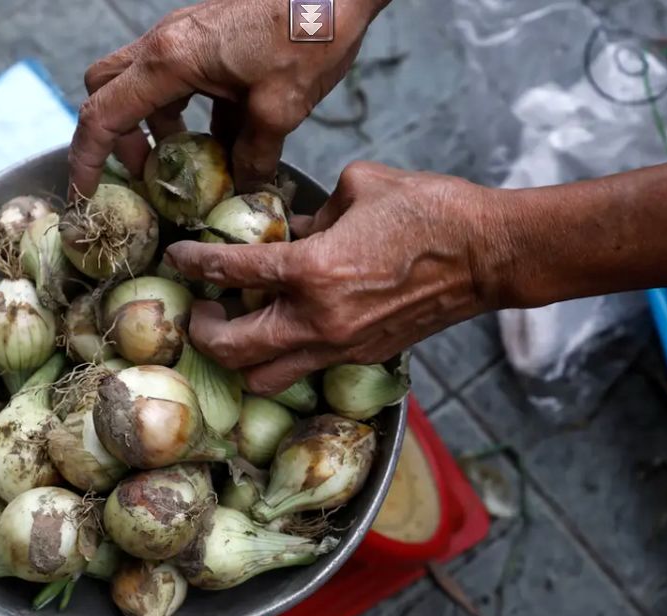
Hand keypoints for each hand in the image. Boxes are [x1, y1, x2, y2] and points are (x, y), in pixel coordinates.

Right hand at [68, 0, 385, 198]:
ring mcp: (186, 37)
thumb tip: (245, 188)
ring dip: (160, 127)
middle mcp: (165, 44)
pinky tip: (229, 139)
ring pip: (146, 86)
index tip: (84, 194)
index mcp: (169, 61)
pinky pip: (182, 79)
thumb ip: (254, 156)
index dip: (86, 160)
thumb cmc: (307, 36)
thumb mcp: (280, 109)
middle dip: (120, 139)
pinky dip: (192, 112)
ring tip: (194, 166)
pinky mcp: (209, 37)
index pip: (102, 116)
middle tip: (151, 175)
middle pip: (109, 92)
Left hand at [164, 162, 506, 393]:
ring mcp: (343, 347)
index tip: (178, 256)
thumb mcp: (358, 187)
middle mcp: (320, 320)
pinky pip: (306, 369)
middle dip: (203, 330)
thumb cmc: (430, 210)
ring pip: (266, 378)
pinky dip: (285, 356)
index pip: (230, 273)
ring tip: (238, 328)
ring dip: (241, 358)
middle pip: (233, 349)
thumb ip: (310, 212)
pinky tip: (288, 328)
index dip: (194, 262)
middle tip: (199, 308)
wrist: (488, 255)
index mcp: (314, 270)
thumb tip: (287, 228)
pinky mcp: (365, 357)